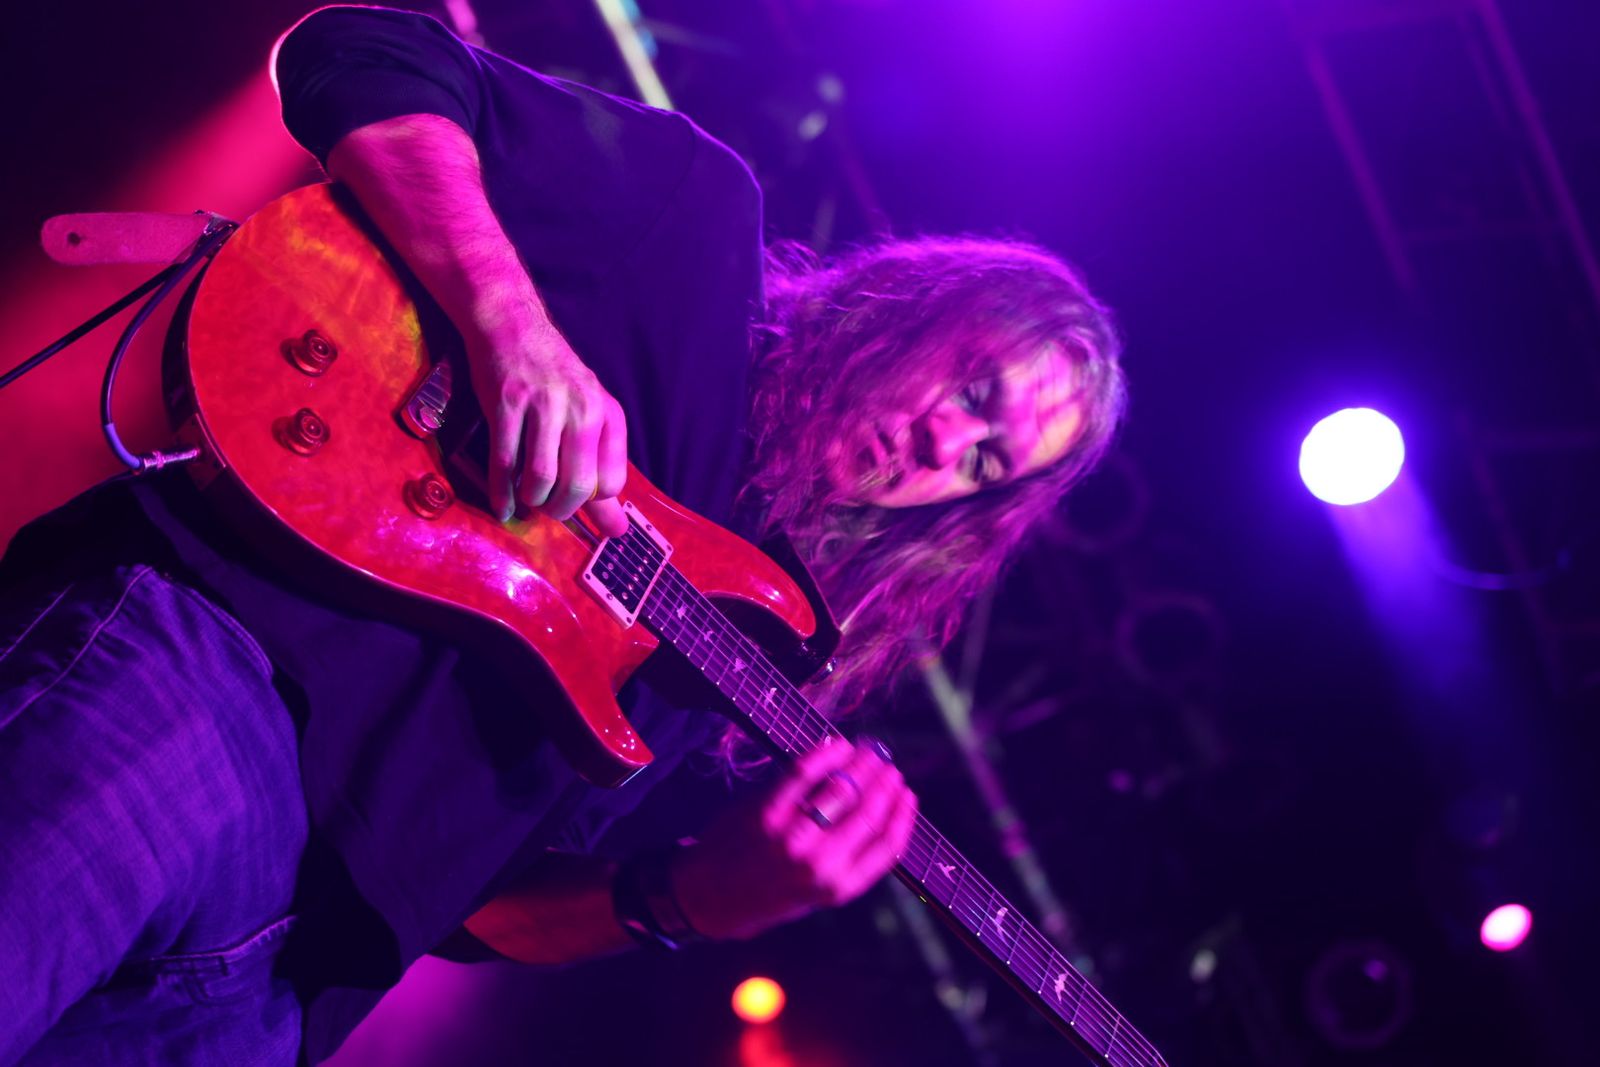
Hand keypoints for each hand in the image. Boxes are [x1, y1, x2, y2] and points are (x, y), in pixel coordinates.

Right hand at [468, 322, 628, 536]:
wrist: (513, 328)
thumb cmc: (554, 380)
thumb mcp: (587, 416)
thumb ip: (600, 473)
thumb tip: (617, 531)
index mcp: (607, 413)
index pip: (611, 481)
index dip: (591, 501)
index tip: (575, 502)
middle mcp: (581, 408)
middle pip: (577, 485)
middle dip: (560, 510)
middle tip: (549, 510)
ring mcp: (542, 405)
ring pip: (541, 478)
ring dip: (532, 500)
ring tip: (529, 499)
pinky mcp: (506, 405)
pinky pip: (504, 463)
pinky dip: (502, 493)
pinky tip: (503, 506)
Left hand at [671, 737, 918, 940]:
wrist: (706, 898)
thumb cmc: (763, 894)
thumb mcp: (812, 896)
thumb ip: (844, 863)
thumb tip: (877, 817)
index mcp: (837, 888)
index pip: (887, 846)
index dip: (902, 816)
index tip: (907, 795)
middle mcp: (820, 865)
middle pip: (869, 813)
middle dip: (884, 784)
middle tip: (888, 765)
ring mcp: (793, 838)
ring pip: (842, 790)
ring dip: (861, 766)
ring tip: (867, 753)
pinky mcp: (766, 814)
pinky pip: (803, 774)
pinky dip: (825, 754)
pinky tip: (837, 747)